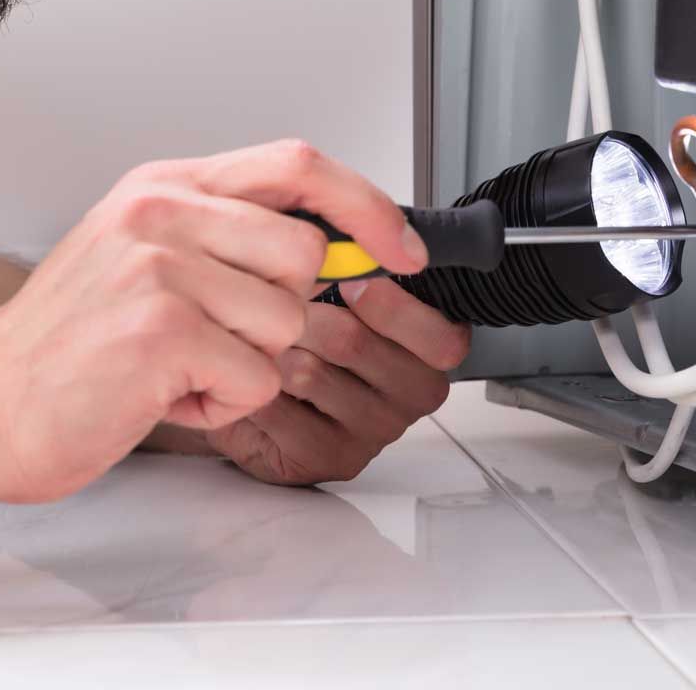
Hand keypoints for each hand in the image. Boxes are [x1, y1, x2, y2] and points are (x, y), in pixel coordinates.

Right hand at [0, 140, 425, 504]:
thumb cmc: (63, 344)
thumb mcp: (142, 255)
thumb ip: (228, 235)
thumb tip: (337, 245)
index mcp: (163, 185)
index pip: (297, 164)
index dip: (366, 206)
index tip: (401, 248)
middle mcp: (161, 212)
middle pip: (305, 255)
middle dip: (281, 317)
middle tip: (217, 338)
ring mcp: (161, 268)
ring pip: (287, 324)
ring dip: (246, 367)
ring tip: (178, 368)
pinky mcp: (163, 331)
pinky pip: (256, 378)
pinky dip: (221, 405)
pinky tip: (164, 394)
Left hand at [206, 278, 470, 485]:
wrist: (268, 385)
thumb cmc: (317, 333)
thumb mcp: (351, 285)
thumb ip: (366, 262)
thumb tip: (359, 235)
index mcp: (433, 353)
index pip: (441, 338)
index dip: (389, 306)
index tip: (351, 283)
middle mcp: (412, 398)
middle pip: (353, 342)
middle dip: (305, 315)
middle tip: (290, 308)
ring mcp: (372, 435)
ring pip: (308, 370)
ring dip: (275, 348)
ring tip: (274, 343)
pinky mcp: (325, 459)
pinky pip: (276, 406)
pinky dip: (253, 383)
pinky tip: (260, 378)